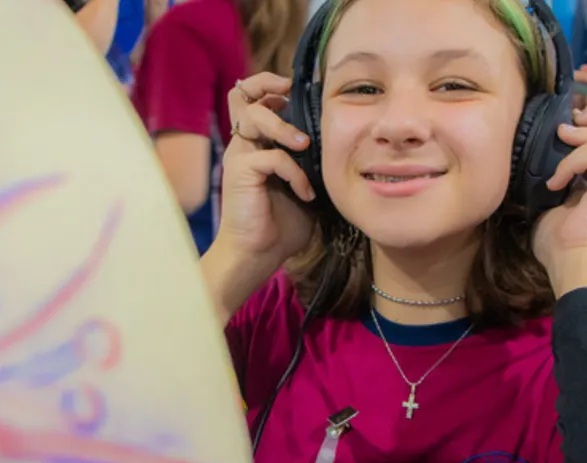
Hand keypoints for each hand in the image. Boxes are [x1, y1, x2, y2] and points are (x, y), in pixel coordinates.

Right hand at [215, 72, 316, 267]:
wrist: (257, 254)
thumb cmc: (282, 224)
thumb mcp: (307, 185)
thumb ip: (315, 163)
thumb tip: (347, 145)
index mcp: (258, 143)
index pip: (255, 98)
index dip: (273, 86)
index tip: (297, 92)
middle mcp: (244, 144)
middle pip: (242, 94)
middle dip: (266, 85)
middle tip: (290, 95)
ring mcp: (239, 156)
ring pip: (254, 116)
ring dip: (284, 127)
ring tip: (305, 146)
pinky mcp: (240, 172)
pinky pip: (272, 157)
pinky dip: (294, 172)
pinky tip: (305, 193)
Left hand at [533, 97, 586, 295]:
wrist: (575, 262)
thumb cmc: (564, 238)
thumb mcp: (557, 191)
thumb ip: (560, 164)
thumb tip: (546, 142)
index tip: (565, 129)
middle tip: (570, 132)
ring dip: (586, 132)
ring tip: (564, 150)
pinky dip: (569, 163)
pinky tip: (556, 185)